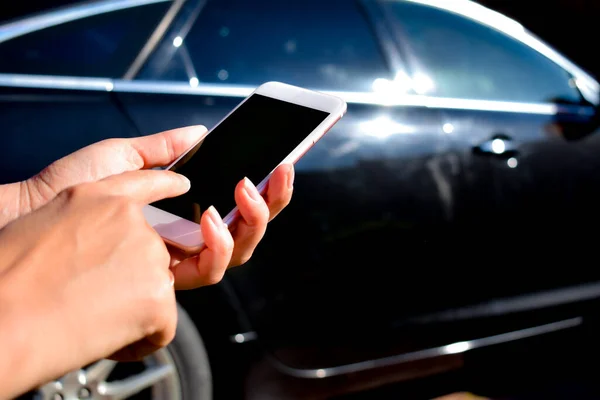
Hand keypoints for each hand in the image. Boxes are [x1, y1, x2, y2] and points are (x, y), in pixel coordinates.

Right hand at [0, 170, 186, 398]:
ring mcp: (147, 252)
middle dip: (135, 280)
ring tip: (88, 317)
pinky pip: (164, 324)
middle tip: (94, 299)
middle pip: (156, 251)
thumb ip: (87, 230)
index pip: (143, 182)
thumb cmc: (7, 284)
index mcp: (94, 197)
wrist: (1, 319)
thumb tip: (101, 252)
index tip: (182, 187)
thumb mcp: (45, 231)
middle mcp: (127, 218)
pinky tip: (102, 337)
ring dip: (133, 310)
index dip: (166, 186)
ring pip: (158, 289)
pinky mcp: (158, 292)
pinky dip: (139, 339)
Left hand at [1, 126, 294, 286]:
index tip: (283, 159)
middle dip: (273, 201)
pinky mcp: (166, 276)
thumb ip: (165, 148)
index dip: (267, 187)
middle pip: (249, 229)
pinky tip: (211, 218)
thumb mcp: (124, 156)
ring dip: (252, 220)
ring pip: (239, 251)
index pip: (238, 203)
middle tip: (280, 170)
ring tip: (244, 189)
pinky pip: (209, 269)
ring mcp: (179, 257)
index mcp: (185, 208)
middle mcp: (189, 236)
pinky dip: (219, 245)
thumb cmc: (74, 185)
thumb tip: (201, 131)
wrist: (40, 207)